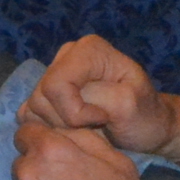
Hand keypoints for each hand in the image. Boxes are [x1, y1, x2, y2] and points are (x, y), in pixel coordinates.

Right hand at [21, 34, 175, 153]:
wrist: (148, 127)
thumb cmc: (145, 115)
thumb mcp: (131, 105)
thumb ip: (99, 97)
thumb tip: (72, 103)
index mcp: (88, 50)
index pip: (56, 84)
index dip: (74, 111)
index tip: (102, 118)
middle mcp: (67, 55)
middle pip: (42, 95)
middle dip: (67, 120)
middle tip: (97, 126)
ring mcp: (55, 73)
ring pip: (35, 106)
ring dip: (61, 126)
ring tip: (89, 128)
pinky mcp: (46, 92)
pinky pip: (32, 112)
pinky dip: (51, 127)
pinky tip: (75, 130)